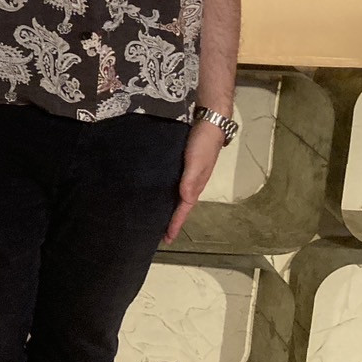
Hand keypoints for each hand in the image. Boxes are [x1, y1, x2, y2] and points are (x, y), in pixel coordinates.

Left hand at [163, 120, 224, 243]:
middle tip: (155, 232)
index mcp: (195, 186)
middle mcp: (190, 183)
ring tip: (153, 215)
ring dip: (166, 206)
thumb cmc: (203, 143)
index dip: (175, 224)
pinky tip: (154, 190)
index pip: (183, 209)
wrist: (209, 122)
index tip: (166, 239)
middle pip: (179, 206)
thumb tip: (185, 199)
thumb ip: (191, 180)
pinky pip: (171, 182)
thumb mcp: (197, 162)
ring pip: (175, 195)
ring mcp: (186, 174)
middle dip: (170, 220)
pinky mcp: (180, 164)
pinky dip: (164, 190)